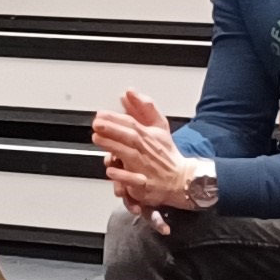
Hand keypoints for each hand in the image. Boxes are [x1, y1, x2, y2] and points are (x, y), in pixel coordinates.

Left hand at [88, 92, 201, 212]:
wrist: (181, 180)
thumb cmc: (166, 154)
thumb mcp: (159, 127)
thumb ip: (144, 108)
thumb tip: (129, 93)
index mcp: (150, 136)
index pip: (133, 124)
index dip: (116, 118)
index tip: (101, 114)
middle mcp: (147, 151)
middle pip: (131, 137)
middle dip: (113, 129)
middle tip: (97, 123)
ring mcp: (146, 169)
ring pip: (130, 156)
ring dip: (113, 146)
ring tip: (98, 138)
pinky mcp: (144, 186)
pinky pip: (134, 181)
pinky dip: (123, 175)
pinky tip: (111, 169)